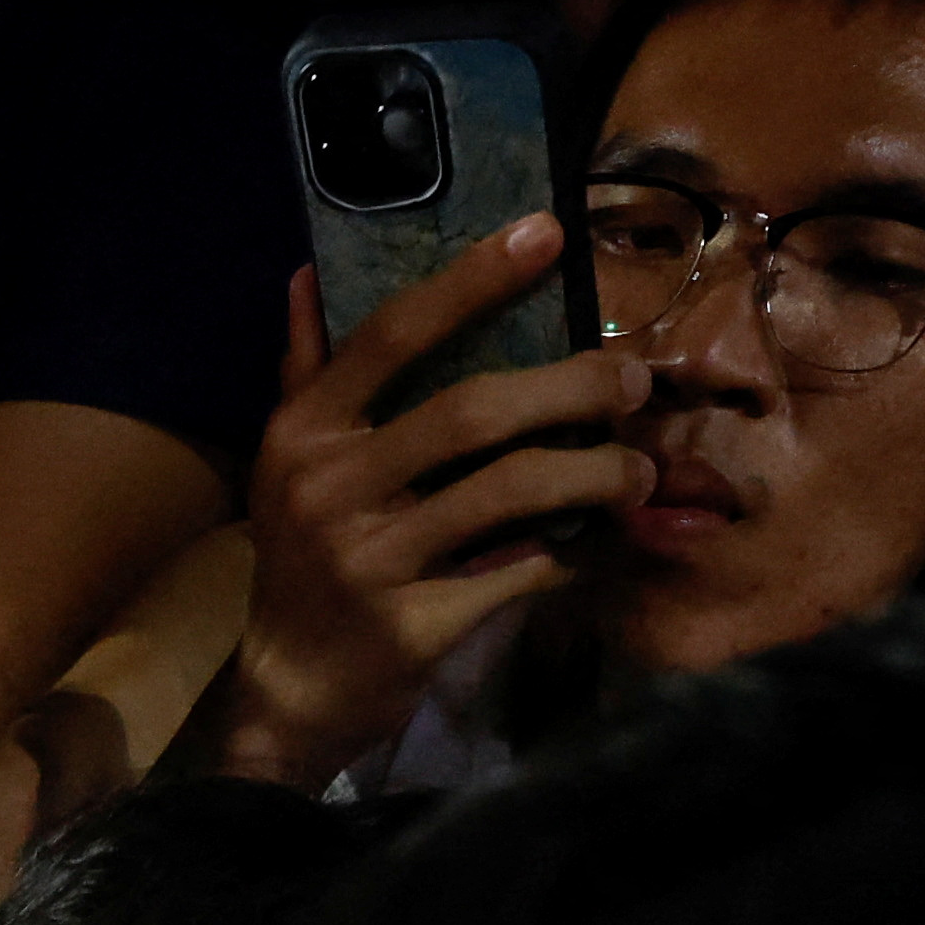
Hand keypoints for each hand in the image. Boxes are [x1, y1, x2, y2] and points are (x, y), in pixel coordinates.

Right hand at [202, 223, 650, 793]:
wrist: (291, 692)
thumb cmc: (302, 563)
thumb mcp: (287, 465)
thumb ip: (306, 371)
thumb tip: (312, 273)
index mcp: (305, 433)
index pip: (392, 334)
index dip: (473, 279)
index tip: (547, 232)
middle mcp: (331, 487)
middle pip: (473, 411)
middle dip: (572, 389)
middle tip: (631, 385)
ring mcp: (372, 560)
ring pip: (510, 492)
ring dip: (594, 473)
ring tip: (636, 470)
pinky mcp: (415, 625)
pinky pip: (521, 574)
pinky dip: (575, 553)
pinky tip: (605, 540)